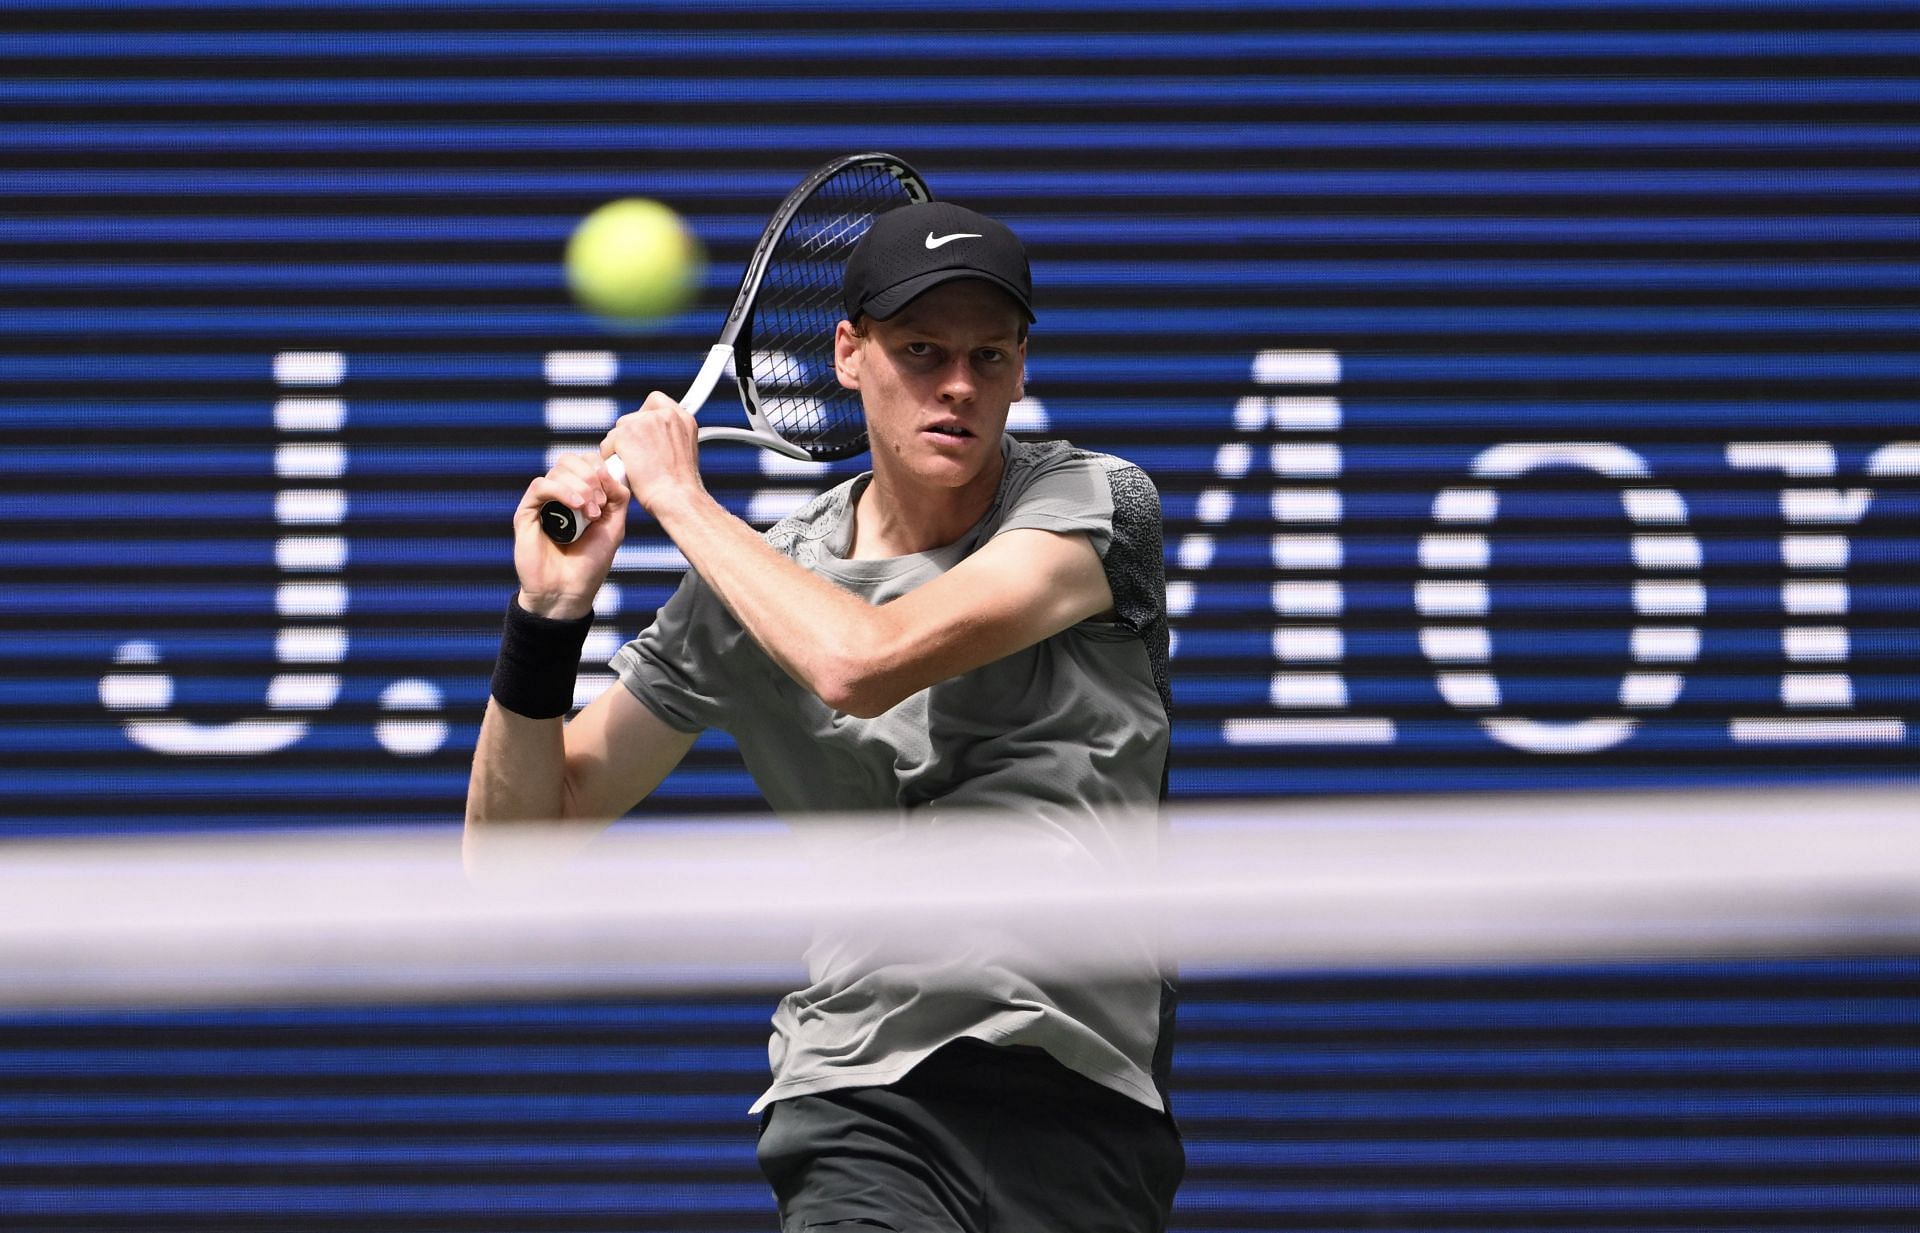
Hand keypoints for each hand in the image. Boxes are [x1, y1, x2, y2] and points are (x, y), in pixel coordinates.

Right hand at [512, 452, 629, 619]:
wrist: (568, 592)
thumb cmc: (590, 563)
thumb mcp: (614, 527)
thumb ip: (618, 497)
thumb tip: (609, 470)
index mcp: (580, 495)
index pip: (586, 461)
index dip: (599, 468)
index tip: (610, 493)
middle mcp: (560, 495)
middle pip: (571, 460)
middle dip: (591, 477)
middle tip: (600, 505)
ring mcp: (543, 502)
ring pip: (558, 470)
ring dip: (581, 487)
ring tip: (591, 515)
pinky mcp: (526, 512)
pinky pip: (541, 486)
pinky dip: (562, 491)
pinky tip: (577, 507)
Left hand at [603, 392, 704, 517]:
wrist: (677, 499)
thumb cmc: (680, 487)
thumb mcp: (684, 453)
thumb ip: (668, 438)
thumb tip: (652, 439)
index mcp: (683, 419)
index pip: (656, 402)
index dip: (645, 417)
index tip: (644, 430)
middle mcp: (666, 415)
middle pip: (634, 416)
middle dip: (631, 436)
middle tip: (638, 456)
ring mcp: (646, 422)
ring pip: (619, 429)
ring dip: (621, 447)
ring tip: (634, 467)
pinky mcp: (627, 434)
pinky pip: (608, 443)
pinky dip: (611, 457)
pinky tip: (624, 470)